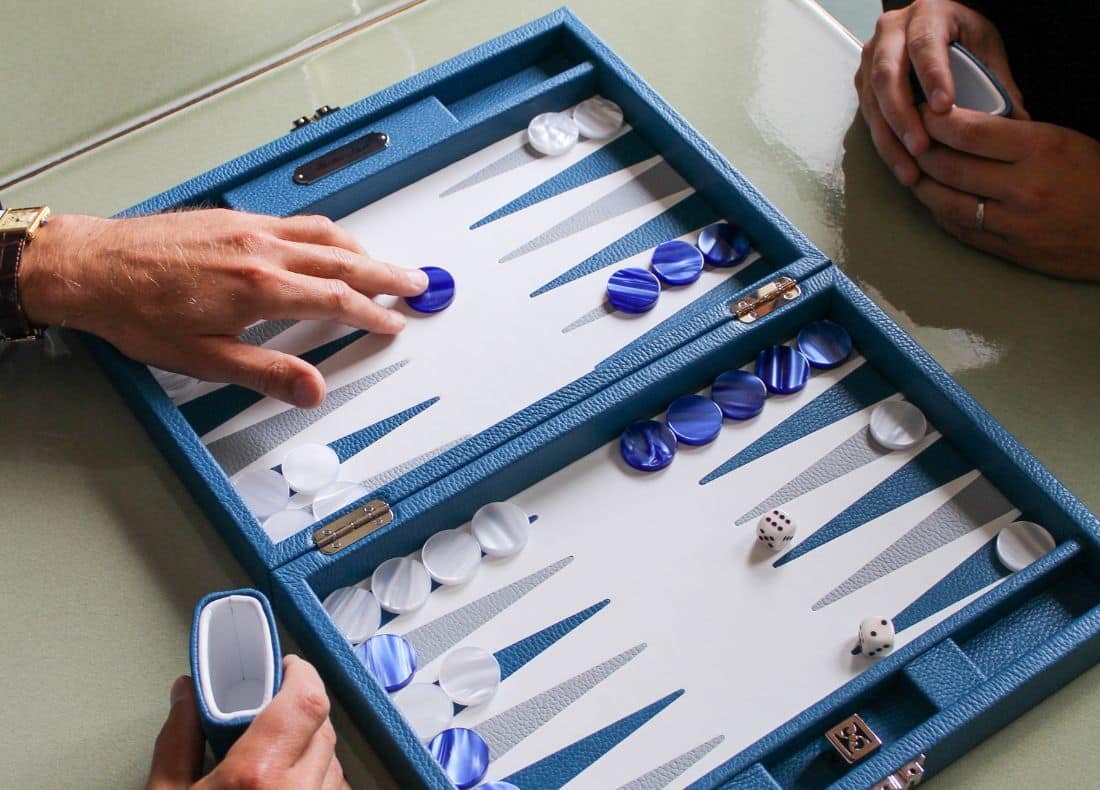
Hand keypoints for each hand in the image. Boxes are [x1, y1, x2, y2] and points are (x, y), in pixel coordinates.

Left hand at [18, 209, 427, 407]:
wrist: (93, 268)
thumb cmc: (138, 312)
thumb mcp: (205, 359)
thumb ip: (267, 373)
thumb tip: (311, 389)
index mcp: (260, 287)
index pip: (337, 299)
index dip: (373, 313)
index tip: (393, 322)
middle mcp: (261, 249)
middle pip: (343, 258)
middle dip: (386, 273)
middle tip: (417, 282)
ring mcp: (248, 228)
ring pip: (323, 232)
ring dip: (361, 248)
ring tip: (383, 263)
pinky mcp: (233, 218)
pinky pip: (297, 220)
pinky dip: (327, 232)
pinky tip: (327, 240)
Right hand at [147, 655, 348, 789]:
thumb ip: (177, 741)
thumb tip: (185, 693)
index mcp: (258, 776)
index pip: (306, 701)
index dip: (302, 675)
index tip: (287, 667)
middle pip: (323, 728)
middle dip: (301, 713)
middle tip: (272, 715)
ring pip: (333, 762)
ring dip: (311, 750)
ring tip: (274, 758)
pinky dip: (315, 781)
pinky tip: (286, 786)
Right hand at [855, 0, 1026, 185]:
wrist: (933, 27)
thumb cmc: (962, 37)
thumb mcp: (986, 46)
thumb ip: (998, 80)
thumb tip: (1020, 121)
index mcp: (926, 14)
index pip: (924, 44)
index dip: (933, 76)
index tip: (944, 107)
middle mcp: (890, 32)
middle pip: (887, 76)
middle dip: (903, 116)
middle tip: (921, 147)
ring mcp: (871, 58)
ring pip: (872, 101)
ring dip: (890, 139)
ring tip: (910, 170)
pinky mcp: (863, 83)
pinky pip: (868, 117)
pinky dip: (885, 144)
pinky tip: (902, 166)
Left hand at [912, 106, 1099, 279]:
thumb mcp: (1065, 141)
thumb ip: (1016, 134)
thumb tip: (967, 124)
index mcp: (1041, 149)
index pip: (968, 131)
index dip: (935, 120)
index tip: (924, 111)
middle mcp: (1023, 187)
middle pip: (947, 166)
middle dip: (919, 150)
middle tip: (908, 139)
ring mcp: (1012, 223)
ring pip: (944, 201)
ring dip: (920, 184)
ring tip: (912, 169)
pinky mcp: (1007, 250)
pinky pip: (958, 228)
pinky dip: (939, 211)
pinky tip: (933, 199)